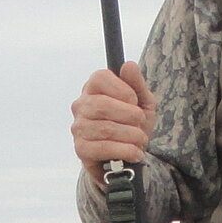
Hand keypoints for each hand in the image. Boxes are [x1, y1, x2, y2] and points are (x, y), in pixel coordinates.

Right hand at [71, 62, 154, 176]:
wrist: (129, 157)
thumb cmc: (132, 125)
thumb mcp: (142, 102)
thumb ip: (137, 84)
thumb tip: (128, 65)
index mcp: (93, 88)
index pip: (101, 78)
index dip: (123, 90)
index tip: (135, 102)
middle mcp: (81, 106)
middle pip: (102, 105)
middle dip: (129, 115)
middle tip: (140, 123)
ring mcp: (79, 128)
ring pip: (105, 128)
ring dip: (131, 135)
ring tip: (140, 140)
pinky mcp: (81, 149)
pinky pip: (103, 148)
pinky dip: (125, 151)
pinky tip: (134, 153)